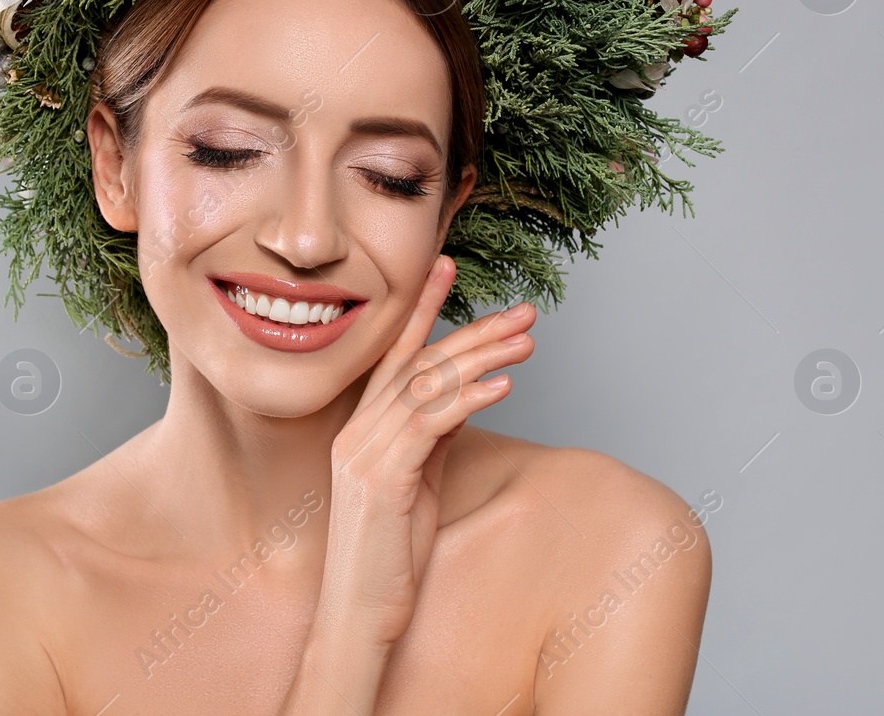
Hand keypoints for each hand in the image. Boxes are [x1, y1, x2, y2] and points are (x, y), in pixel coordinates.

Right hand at [317, 254, 535, 648]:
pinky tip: (503, 386)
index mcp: (361, 430)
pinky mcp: (380, 482)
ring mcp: (364, 455)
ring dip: (481, 358)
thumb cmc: (388, 558)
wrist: (359, 618)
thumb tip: (463, 398)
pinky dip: (467, 399)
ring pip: (425, 386)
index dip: (422, 308)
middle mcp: (356, 433)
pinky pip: (428, 427)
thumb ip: (430, 440)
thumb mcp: (414, 486)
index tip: (447, 266)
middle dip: (472, 329)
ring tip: (527, 341)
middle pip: (417, 363)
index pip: (393, 355)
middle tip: (522, 310)